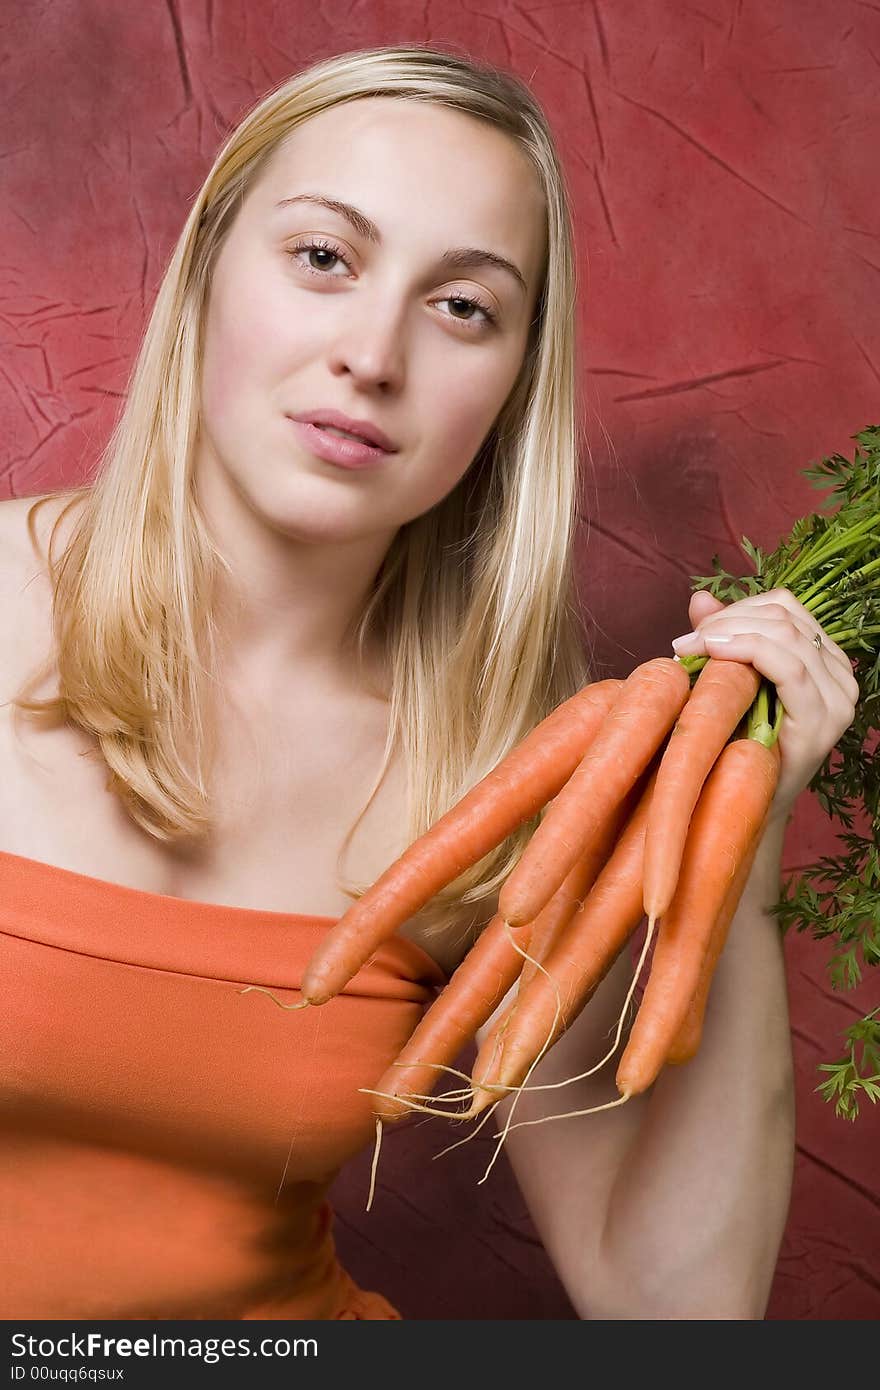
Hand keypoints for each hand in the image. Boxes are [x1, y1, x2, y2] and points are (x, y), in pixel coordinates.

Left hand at [671, 588, 859, 823]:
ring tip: (690, 649)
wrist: (748, 808)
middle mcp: (840, 676)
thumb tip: (700, 597)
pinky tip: (713, 654)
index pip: (786, 607)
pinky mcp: (823, 720)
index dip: (738, 607)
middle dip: (728, 621)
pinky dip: (747, 650)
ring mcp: (838, 698)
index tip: (695, 629)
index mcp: (824, 660)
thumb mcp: (730, 682)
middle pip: (784, 616)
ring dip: (729, 633)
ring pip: (785, 634)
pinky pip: (788, 666)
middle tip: (686, 641)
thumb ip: (720, 638)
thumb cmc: (736, 745)